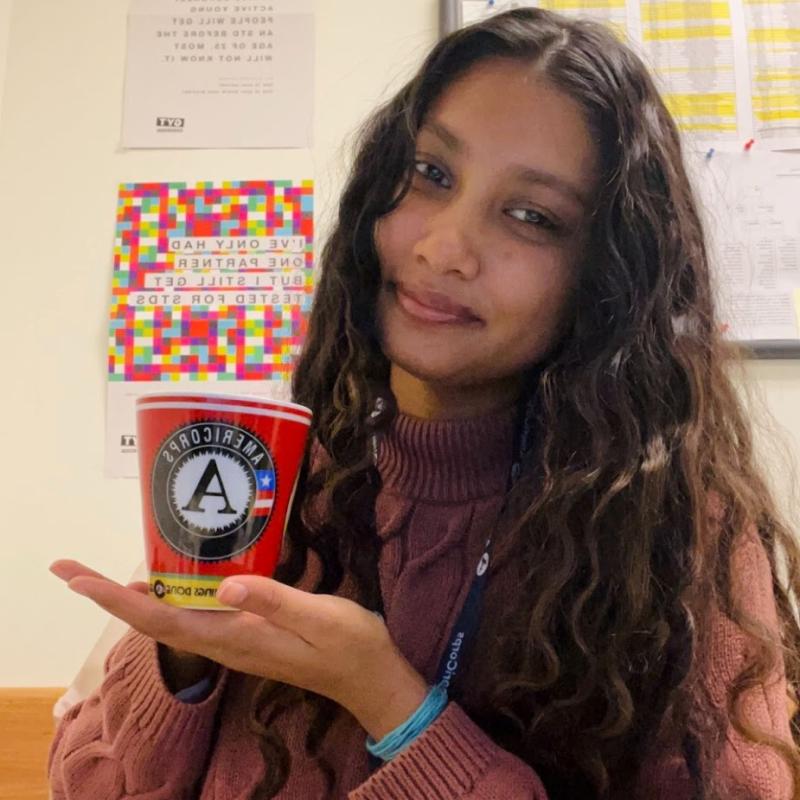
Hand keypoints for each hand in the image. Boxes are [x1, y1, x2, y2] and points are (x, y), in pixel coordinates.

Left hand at [49, 560, 428, 738]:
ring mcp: (233, 643)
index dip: (114, 600)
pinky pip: (189, 619)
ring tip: (100, 576)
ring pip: (167, 621)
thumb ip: (273, 600)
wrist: (368, 676)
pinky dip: (163, 599)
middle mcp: (224, 643)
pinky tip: (164, 583)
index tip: (76, 578)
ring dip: (128, 600)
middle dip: (107, 597)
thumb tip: (223, 586)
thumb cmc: (349, 643)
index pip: (161, 618)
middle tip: (70, 568)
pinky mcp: (244, 636)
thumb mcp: (319, 616)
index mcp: (236, 637)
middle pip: (151, 621)